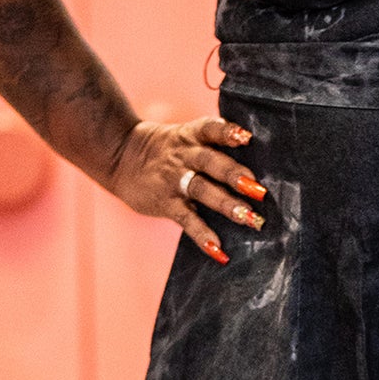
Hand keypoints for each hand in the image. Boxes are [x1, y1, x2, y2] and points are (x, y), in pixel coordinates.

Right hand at [108, 113, 266, 265]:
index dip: (227, 132)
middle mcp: (184, 156)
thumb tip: (254, 165)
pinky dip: (203, 236)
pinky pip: (186, 220)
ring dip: (226, 204)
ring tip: (248, 218)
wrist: (120, 157)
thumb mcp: (184, 135)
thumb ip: (213, 145)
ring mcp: (174, 180)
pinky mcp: (166, 203)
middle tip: (258, 190)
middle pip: (210, 162)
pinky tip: (219, 250)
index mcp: (190, 136)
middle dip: (234, 175)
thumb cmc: (166, 149)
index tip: (246, 138)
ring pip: (201, 190)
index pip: (210, 129)